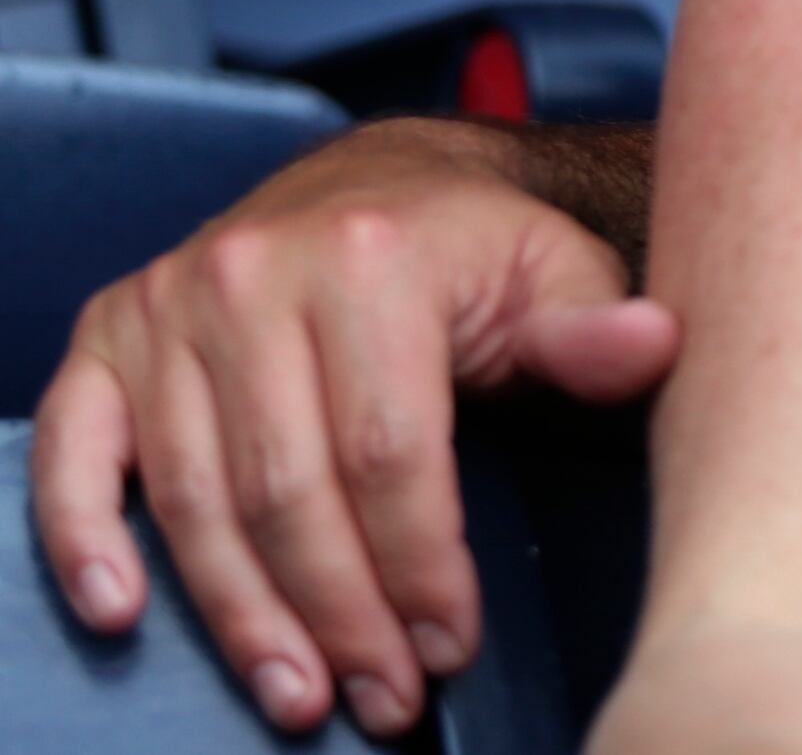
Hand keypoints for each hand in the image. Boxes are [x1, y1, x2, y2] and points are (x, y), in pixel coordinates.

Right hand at [28, 120, 678, 739]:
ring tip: (298, 692)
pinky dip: (85, 535)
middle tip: (382, 695)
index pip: (389, 453)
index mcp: (372, 259)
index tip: (448, 642)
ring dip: (243, 615)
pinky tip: (122, 609)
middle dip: (339, 614)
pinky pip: (76, 450)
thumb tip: (652, 344)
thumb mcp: (561, 272)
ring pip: (196, 498)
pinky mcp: (112, 331)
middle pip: (289, 491)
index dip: (419, 565)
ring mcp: (173, 304)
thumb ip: (598, 328)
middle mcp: (256, 275)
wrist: (384, 178)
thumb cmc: (478, 248)